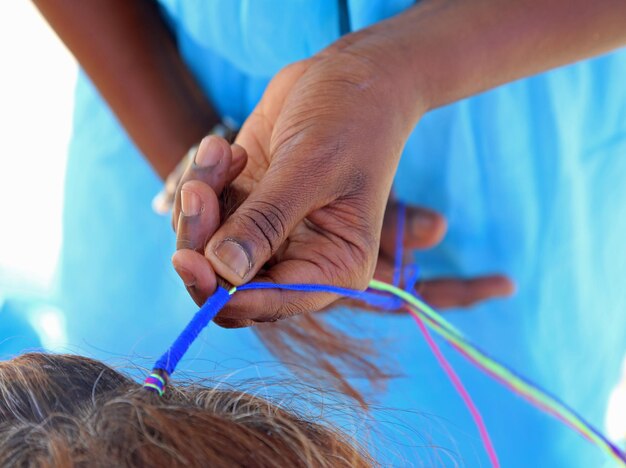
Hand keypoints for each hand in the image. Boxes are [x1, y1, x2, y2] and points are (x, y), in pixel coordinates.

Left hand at [172, 29, 512, 325]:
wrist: (350, 77)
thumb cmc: (352, 119)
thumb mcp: (312, 167)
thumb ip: (267, 220)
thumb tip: (222, 271)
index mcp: (334, 268)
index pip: (269, 304)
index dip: (223, 293)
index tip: (188, 260)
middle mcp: (300, 261)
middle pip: (226, 286)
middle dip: (201, 243)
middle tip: (196, 192)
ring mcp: (268, 234)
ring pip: (206, 251)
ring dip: (199, 203)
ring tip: (221, 152)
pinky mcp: (245, 206)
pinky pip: (202, 216)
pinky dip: (202, 182)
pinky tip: (225, 149)